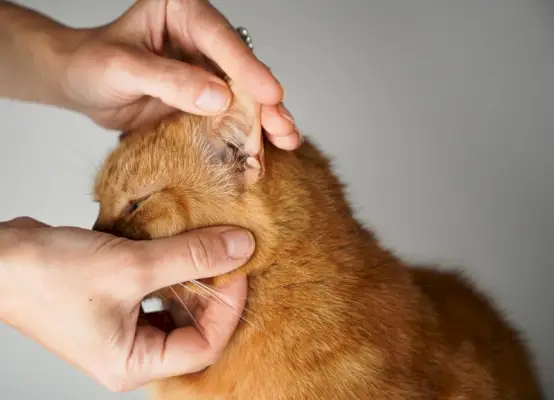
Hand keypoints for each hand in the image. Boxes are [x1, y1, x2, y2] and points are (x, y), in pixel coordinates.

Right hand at [0, 217, 252, 391]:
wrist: (0, 258)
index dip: (228, 309)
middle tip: (228, 257)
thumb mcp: (131, 266)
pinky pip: (158, 291)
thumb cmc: (48, 276)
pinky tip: (178, 248)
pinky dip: (172, 270)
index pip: (203, 347)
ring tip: (207, 250)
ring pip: (177, 307)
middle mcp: (130, 351)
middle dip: (214, 293)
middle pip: (194, 328)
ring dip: (194, 279)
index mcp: (132, 363)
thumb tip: (240, 248)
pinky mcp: (118, 303)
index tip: (238, 270)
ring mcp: (124, 327)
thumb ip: (191, 257)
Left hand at [55, 0, 299, 149]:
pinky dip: (247, 132)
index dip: (247, 67)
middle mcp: (200, 38)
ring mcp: (205, 70)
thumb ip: (170, 80)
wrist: (81, 84)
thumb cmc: (93, 63)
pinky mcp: (204, 98)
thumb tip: (219, 100)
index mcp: (181, 10)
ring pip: (244, 94)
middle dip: (266, 100)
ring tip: (286, 140)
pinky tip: (266, 147)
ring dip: (265, 119)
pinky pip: (230, 115)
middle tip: (283, 126)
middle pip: (242, 68)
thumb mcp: (122, 67)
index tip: (270, 94)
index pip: (220, 37)